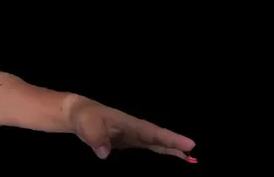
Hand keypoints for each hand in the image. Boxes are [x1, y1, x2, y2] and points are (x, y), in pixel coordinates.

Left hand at [65, 94, 195, 161]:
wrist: (79, 115)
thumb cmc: (85, 118)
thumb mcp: (88, 127)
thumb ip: (97, 139)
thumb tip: (105, 154)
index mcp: (131, 125)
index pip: (154, 133)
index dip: (171, 139)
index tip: (189, 144)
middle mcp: (136, 130)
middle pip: (160, 139)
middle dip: (176, 146)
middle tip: (194, 155)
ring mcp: (133, 136)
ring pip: (156, 144)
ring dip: (171, 149)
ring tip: (188, 158)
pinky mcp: (129, 142)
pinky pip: (149, 147)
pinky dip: (161, 150)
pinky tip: (169, 155)